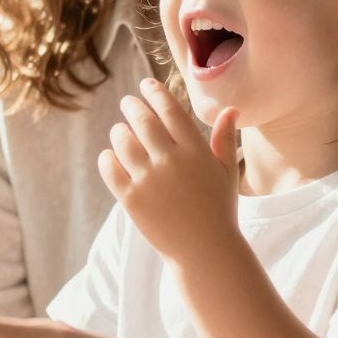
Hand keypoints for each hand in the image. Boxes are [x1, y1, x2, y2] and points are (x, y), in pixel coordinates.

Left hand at [99, 78, 238, 267]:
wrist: (204, 251)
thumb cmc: (218, 210)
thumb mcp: (227, 173)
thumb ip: (225, 139)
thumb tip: (230, 109)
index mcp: (196, 151)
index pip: (170, 110)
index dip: (155, 93)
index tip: (146, 85)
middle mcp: (171, 161)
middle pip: (142, 120)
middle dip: (132, 106)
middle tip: (128, 103)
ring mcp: (149, 180)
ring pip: (122, 141)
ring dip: (119, 131)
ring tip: (120, 131)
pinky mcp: (131, 199)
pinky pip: (110, 168)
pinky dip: (107, 158)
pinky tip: (110, 156)